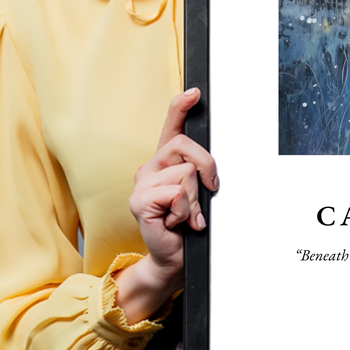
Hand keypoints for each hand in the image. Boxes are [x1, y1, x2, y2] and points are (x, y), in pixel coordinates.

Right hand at [114, 88, 218, 322]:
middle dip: (207, 168)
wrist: (174, 257)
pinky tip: (176, 222)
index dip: (181, 106)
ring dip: (195, 199)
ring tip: (187, 215)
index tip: (195, 93)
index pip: (171, 126)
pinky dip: (185, 211)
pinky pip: (176, 193)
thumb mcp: (199, 193)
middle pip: (186, 146)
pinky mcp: (139, 201)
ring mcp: (141, 183)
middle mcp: (150, 167)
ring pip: (186, 173)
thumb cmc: (188, 225)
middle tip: (208, 192)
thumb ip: (200, 173)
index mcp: (165, 161)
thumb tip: (210, 165)